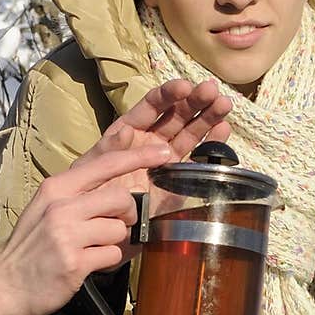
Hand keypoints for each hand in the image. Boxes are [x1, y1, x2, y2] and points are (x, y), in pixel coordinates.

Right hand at [0, 139, 171, 314]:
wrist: (1, 284)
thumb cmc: (30, 245)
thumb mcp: (47, 207)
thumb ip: (79, 193)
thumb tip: (119, 186)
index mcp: (56, 187)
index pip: (105, 163)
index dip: (139, 156)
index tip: (163, 152)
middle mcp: (61, 206)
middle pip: (121, 198)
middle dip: (128, 214)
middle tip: (117, 226)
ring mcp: (67, 234)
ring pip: (120, 229)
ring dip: (116, 242)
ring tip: (96, 248)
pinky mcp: (74, 262)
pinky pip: (114, 255)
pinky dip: (110, 260)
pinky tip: (92, 263)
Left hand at [79, 78, 231, 194]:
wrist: (102, 227)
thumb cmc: (90, 192)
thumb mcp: (94, 167)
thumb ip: (110, 149)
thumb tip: (127, 130)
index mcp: (130, 130)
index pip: (152, 106)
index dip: (169, 94)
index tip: (185, 86)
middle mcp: (151, 140)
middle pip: (176, 114)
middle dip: (194, 100)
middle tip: (211, 90)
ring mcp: (167, 158)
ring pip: (191, 132)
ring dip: (208, 116)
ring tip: (224, 104)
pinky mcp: (179, 179)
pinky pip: (198, 157)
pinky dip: (212, 143)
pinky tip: (223, 129)